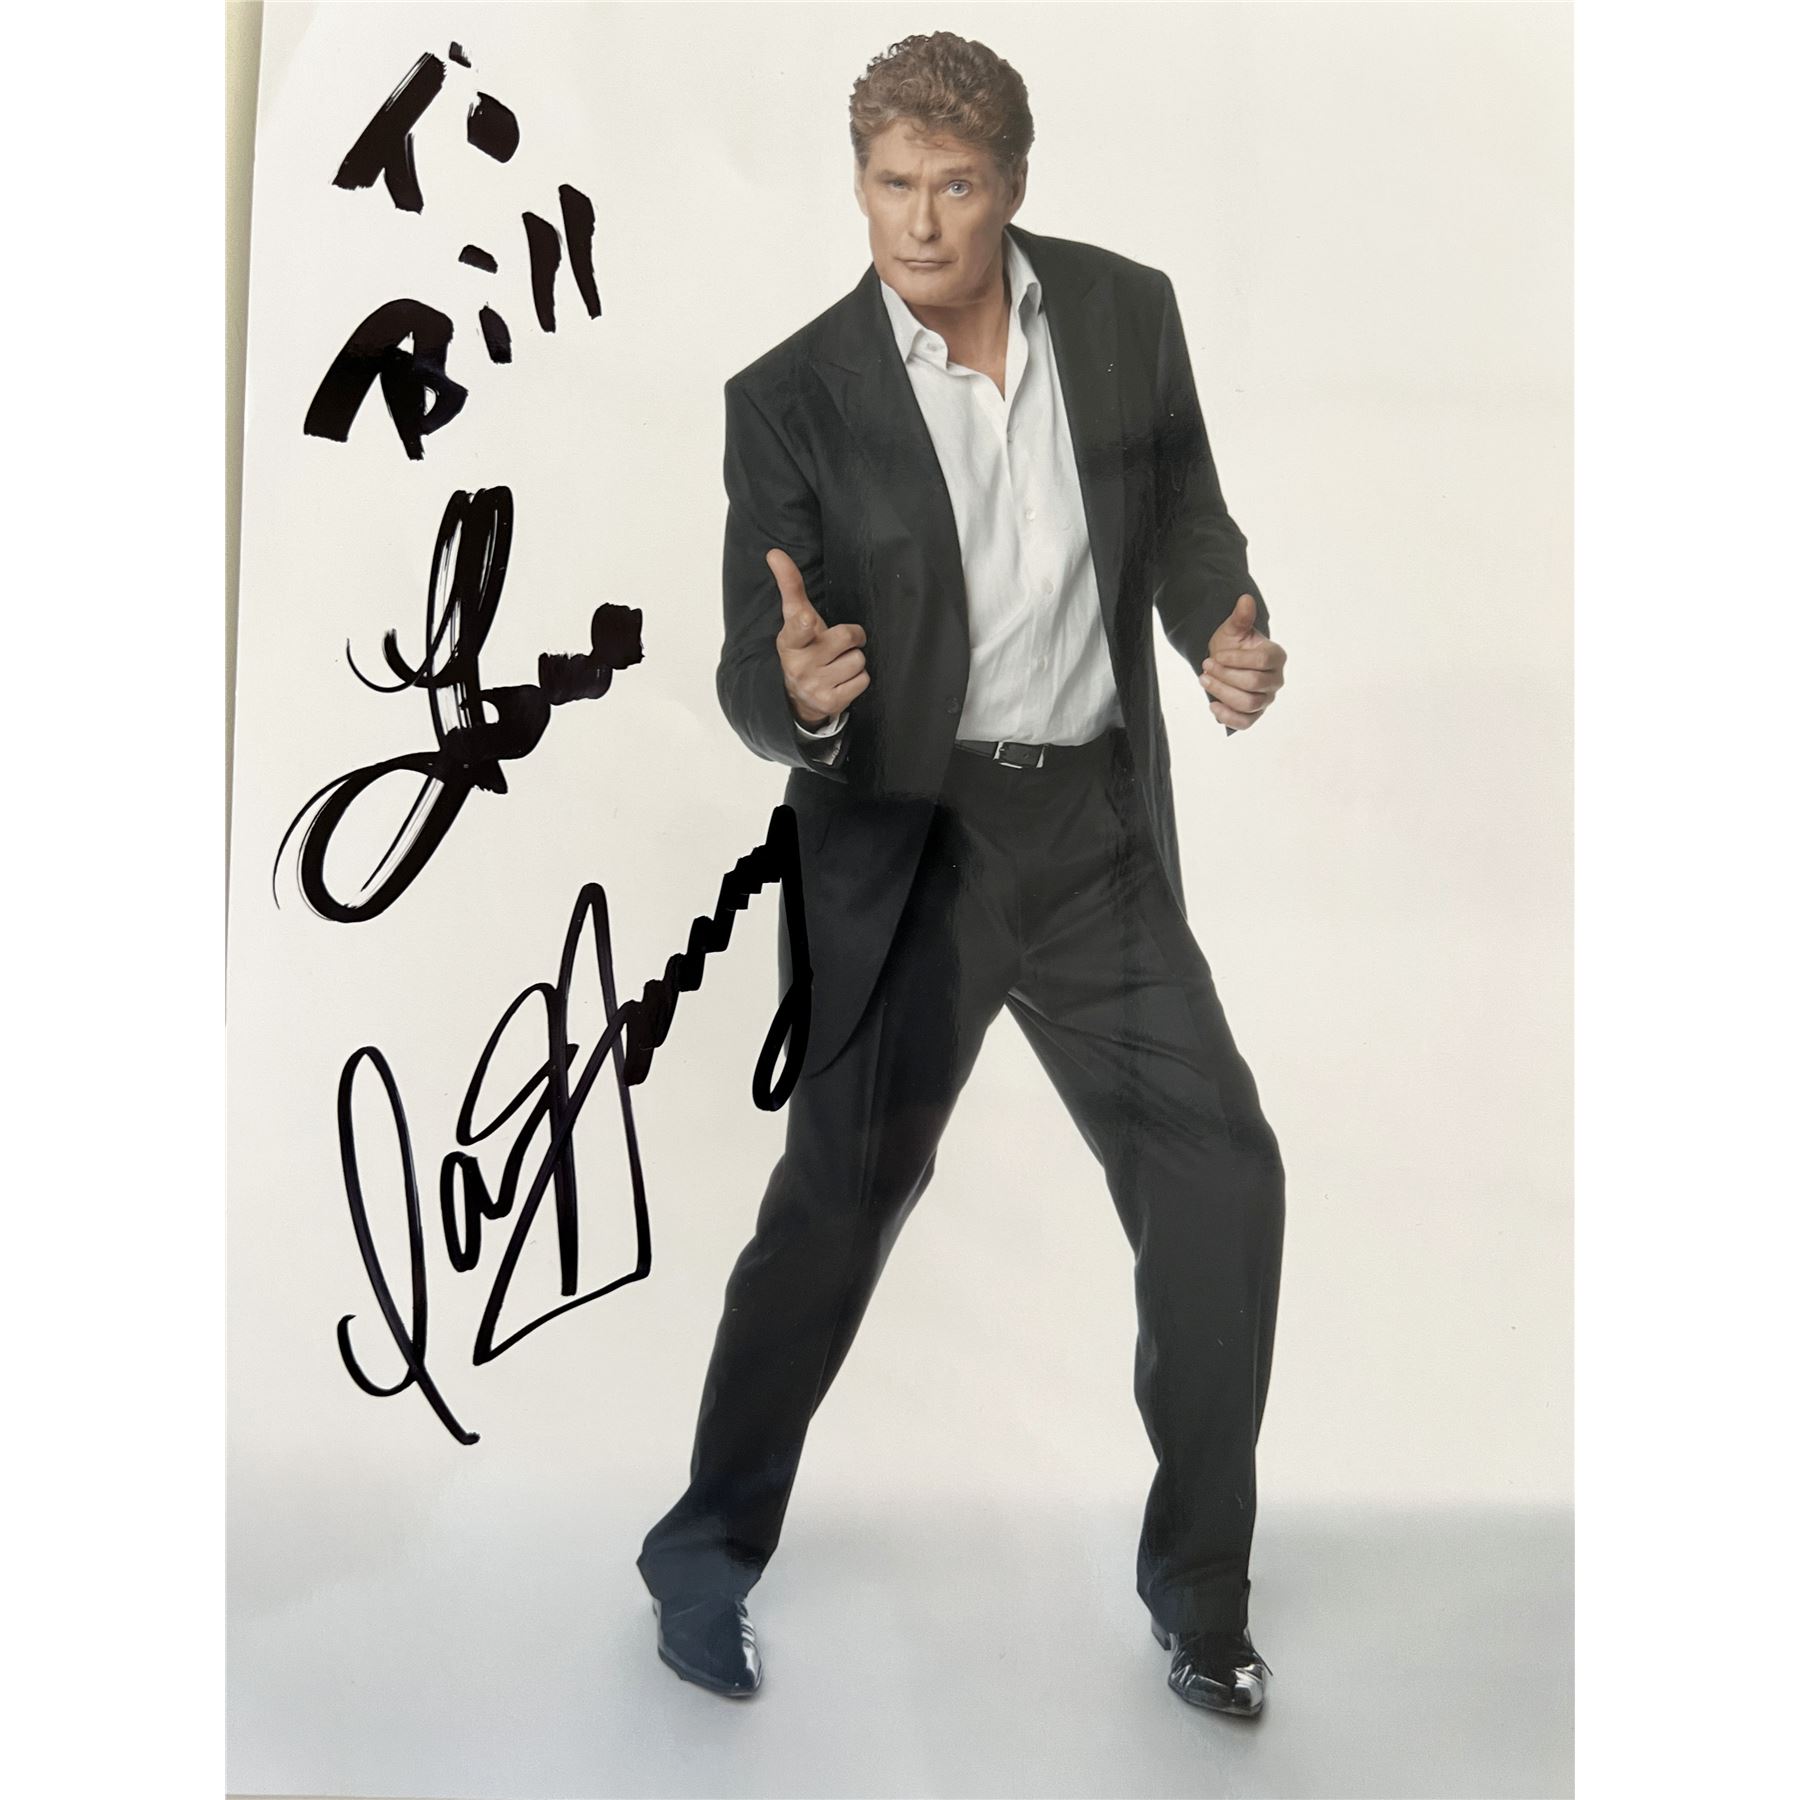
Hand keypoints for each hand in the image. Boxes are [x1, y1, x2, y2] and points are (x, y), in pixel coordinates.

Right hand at [769, 548, 868, 726]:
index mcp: (790, 640)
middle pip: (847, 637)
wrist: (798, 696)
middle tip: (838, 645)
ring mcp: (815, 685)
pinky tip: (841, 680)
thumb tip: (774, 553)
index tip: (808, 619)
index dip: (806, 623)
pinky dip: (857, 679)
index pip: (799, 627)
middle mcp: (800, 664)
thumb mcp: (795, 619)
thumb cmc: (804, 648)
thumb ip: (790, 586)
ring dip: (853, 661)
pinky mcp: (831, 702)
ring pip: (858, 660)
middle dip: (850, 638)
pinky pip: (863, 680)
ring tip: (837, 665)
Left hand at [1201, 593, 1285, 728]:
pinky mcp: (1254, 715)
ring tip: (1205, 680)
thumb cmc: (1232, 645)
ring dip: (1222, 693)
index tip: (1216, 655)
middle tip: (1206, 666)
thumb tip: (1245, 599)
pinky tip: (1213, 705)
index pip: (1262, 660)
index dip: (1236, 659)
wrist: (1224, 663)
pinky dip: (1228, 717)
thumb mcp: (1233, 629)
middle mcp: (1276, 680)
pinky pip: (1245, 723)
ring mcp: (1266, 699)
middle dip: (1226, 675)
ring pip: (1248, 704)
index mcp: (1276, 656)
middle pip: (1254, 683)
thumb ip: (1241, 617)